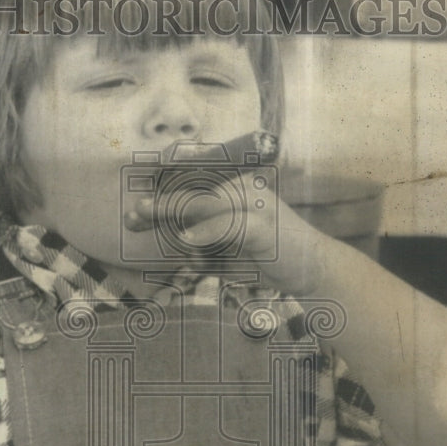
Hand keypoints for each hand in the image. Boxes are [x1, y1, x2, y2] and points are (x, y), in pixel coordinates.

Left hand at [124, 168, 325, 294]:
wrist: (314, 270)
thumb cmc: (266, 255)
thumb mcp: (228, 241)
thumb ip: (199, 231)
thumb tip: (163, 226)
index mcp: (235, 186)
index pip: (193, 174)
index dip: (164, 179)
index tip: (139, 194)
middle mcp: (244, 188)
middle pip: (193, 187)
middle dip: (160, 201)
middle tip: (133, 214)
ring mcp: (256, 205)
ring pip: (205, 201)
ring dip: (171, 207)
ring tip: (142, 213)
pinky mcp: (265, 228)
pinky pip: (230, 225)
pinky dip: (206, 232)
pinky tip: (185, 239)